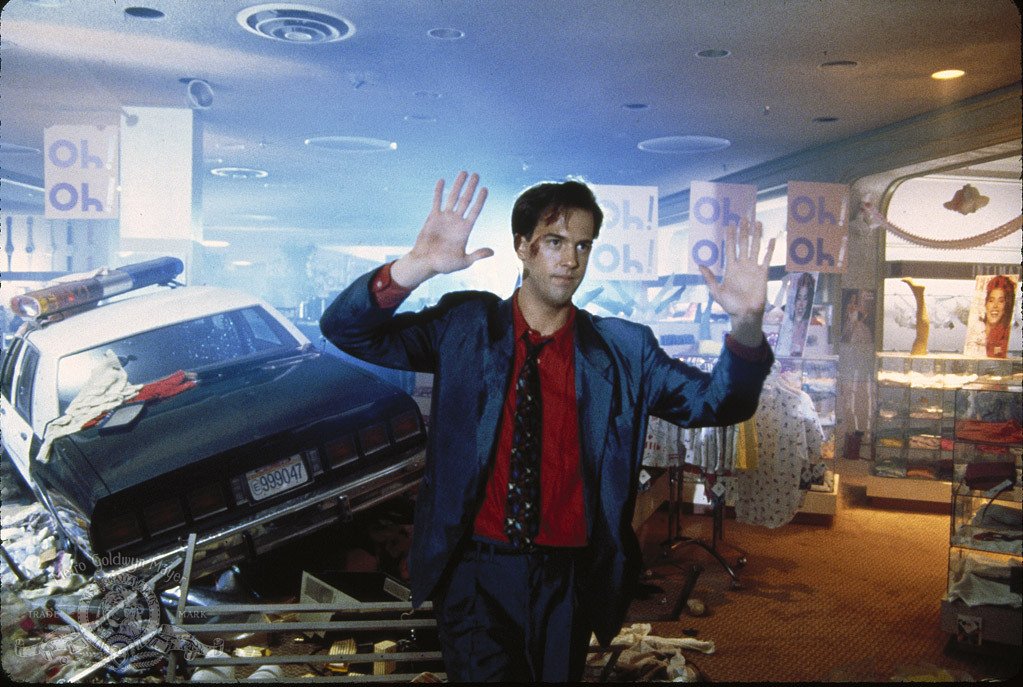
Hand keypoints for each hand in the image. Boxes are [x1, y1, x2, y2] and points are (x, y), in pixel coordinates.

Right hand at [391, 171, 491, 288]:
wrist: (425, 263)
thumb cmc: (444, 265)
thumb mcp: (463, 261)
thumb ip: (477, 255)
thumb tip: (492, 252)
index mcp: (465, 230)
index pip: (475, 211)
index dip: (480, 200)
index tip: (485, 189)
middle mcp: (456, 221)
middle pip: (466, 200)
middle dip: (471, 187)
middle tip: (476, 175)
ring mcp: (445, 218)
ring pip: (452, 197)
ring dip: (458, 185)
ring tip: (463, 172)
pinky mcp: (433, 217)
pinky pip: (436, 202)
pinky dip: (438, 191)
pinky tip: (442, 180)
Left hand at [698, 218, 775, 346]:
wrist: (745, 314)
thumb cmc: (730, 305)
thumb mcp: (716, 291)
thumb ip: (710, 278)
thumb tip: (700, 264)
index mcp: (731, 268)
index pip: (730, 248)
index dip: (730, 237)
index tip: (729, 225)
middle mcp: (742, 265)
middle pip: (743, 244)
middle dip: (743, 231)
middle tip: (744, 217)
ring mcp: (753, 268)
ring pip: (755, 247)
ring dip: (756, 235)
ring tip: (757, 222)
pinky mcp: (763, 273)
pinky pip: (767, 259)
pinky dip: (770, 249)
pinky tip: (772, 240)